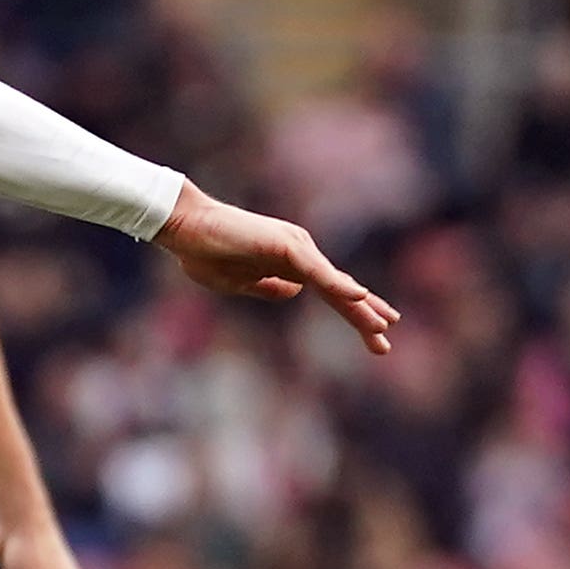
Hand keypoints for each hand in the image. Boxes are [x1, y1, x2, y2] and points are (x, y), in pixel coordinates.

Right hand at [154, 184, 396, 352]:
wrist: (183, 227)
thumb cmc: (204, 251)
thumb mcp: (239, 282)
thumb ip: (268, 287)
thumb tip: (293, 292)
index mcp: (290, 262)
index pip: (330, 290)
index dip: (354, 311)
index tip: (378, 330)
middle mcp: (299, 252)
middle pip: (340, 289)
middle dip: (364, 316)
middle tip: (386, 341)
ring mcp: (295, 247)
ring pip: (334, 283)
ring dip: (359, 308)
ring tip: (383, 329)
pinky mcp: (285, 246)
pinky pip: (317, 271)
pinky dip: (338, 285)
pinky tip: (359, 297)